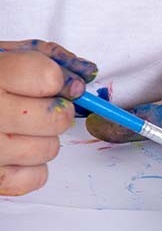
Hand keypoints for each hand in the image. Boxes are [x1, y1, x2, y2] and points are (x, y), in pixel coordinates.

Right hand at [0, 40, 96, 194]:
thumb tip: (84, 75)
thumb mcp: (5, 54)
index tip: (55, 82)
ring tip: (17, 127)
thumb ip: (47, 57)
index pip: (49, 78)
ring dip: (43, 139)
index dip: (61, 79)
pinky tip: (12, 149)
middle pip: (57, 118)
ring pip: (50, 149)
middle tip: (36, 106)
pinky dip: (32, 166)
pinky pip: (37, 177)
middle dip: (56, 110)